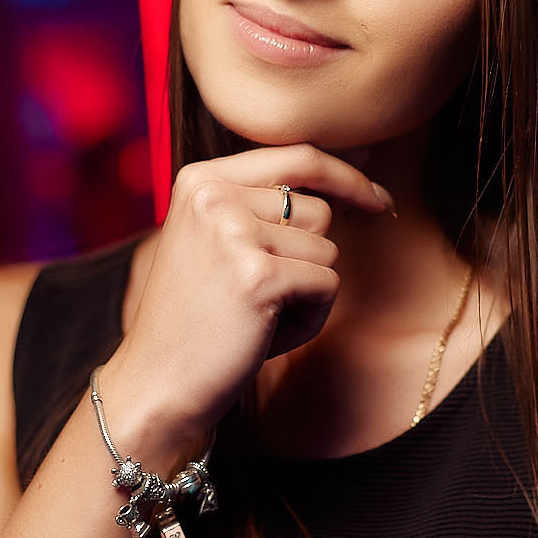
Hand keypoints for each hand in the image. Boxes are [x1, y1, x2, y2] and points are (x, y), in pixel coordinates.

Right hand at [101, 143, 393, 450]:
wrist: (157, 382)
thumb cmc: (199, 317)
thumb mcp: (214, 240)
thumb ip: (260, 205)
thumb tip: (352, 176)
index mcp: (201, 180)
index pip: (297, 156)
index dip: (347, 176)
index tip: (380, 200)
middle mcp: (214, 196)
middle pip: (319, 210)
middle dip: (308, 259)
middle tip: (260, 296)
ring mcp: (233, 233)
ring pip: (327, 251)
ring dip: (307, 293)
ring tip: (258, 317)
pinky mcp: (258, 276)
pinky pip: (327, 286)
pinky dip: (310, 318)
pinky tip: (267, 334)